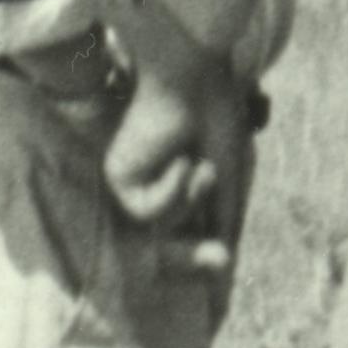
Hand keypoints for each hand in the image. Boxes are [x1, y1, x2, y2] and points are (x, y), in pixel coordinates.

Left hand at [100, 38, 259, 260]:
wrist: (193, 78)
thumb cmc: (214, 114)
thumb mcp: (229, 176)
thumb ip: (223, 220)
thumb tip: (226, 262)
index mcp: (176, 182)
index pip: (184, 231)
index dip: (200, 254)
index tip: (222, 269)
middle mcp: (151, 184)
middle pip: (166, 242)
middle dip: (191, 257)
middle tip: (221, 263)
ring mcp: (134, 181)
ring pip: (163, 227)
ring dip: (192, 198)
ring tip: (200, 164)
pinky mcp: (117, 177)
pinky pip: (147, 213)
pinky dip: (172, 190)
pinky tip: (178, 159)